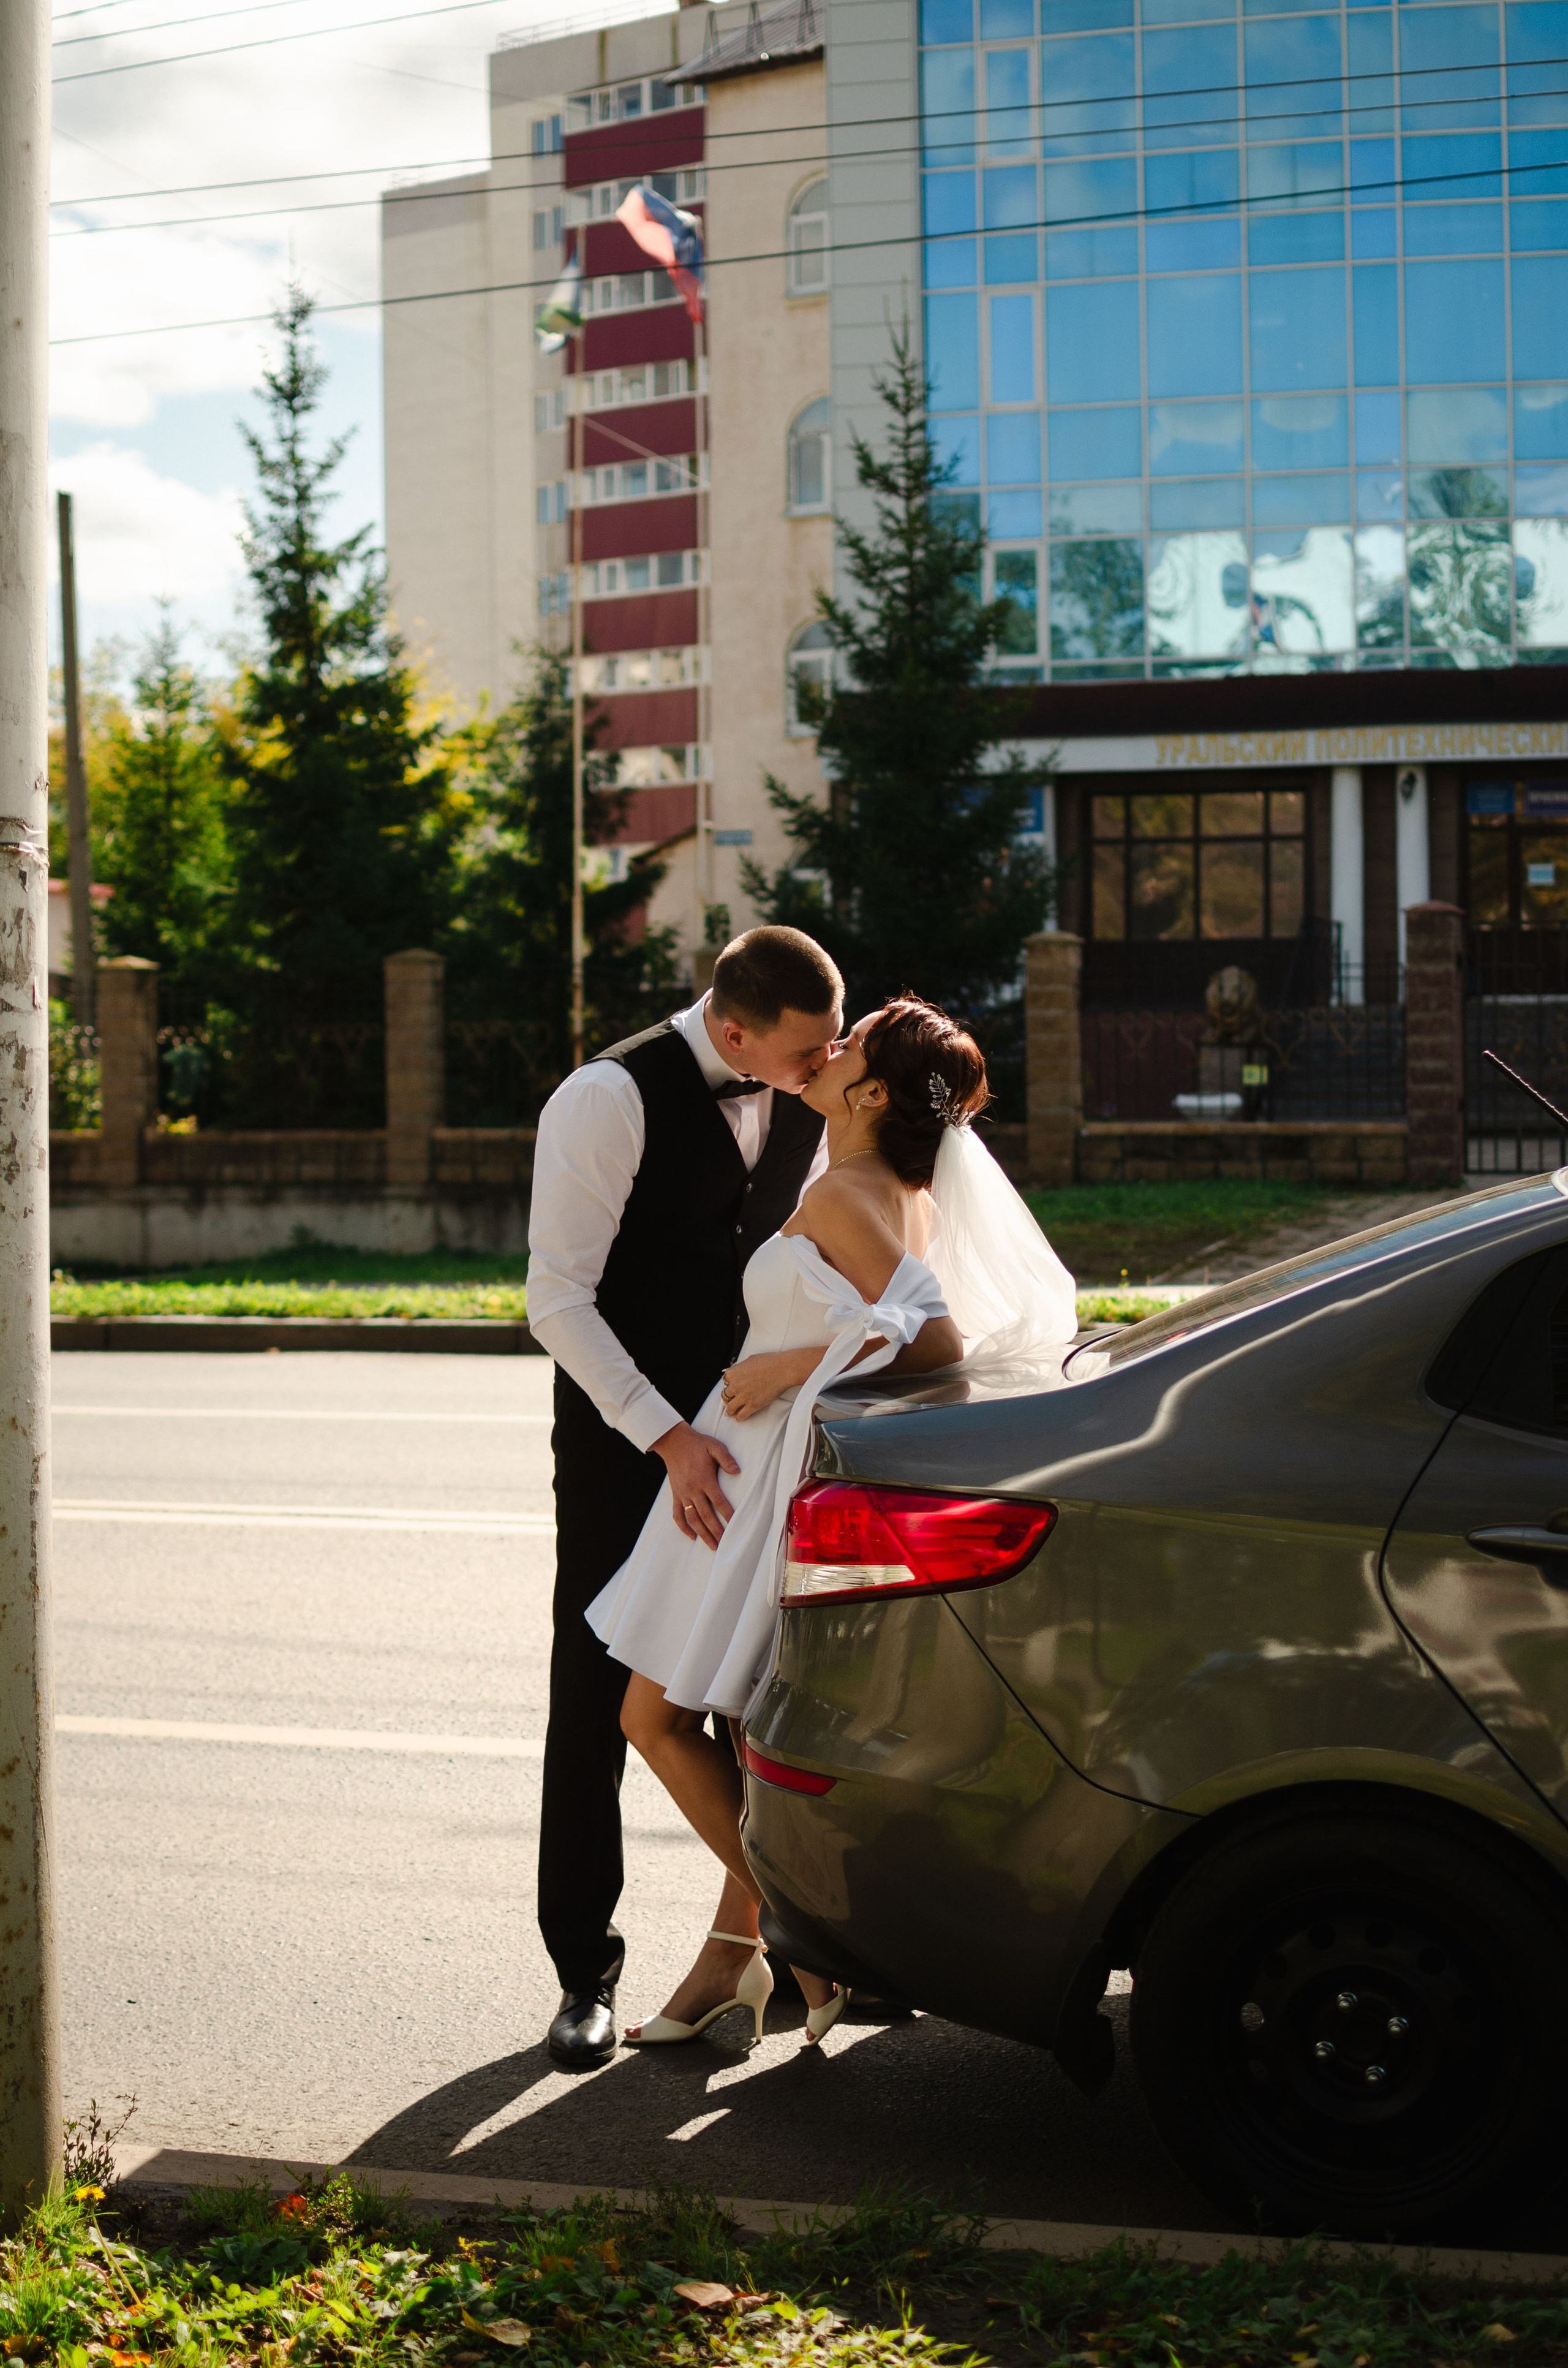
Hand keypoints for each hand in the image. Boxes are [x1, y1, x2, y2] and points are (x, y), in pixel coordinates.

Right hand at [653, 1420, 739, 1548]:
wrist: (674, 1442)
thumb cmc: (697, 1444)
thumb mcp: (714, 1446)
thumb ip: (726, 1458)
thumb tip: (737, 1471)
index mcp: (704, 1479)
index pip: (718, 1501)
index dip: (727, 1514)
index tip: (735, 1525)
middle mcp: (693, 1489)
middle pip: (706, 1515)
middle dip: (716, 1531)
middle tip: (725, 1543)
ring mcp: (683, 1494)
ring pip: (692, 1518)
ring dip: (702, 1533)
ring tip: (712, 1545)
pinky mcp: (675, 1495)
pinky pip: (677, 1515)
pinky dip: (683, 1527)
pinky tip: (692, 1536)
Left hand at [720, 1351, 808, 1420]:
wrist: (783, 1370)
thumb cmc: (770, 1362)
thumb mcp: (750, 1360)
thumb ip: (741, 1368)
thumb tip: (738, 1371)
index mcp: (734, 1373)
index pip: (724, 1382)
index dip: (728, 1385)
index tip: (730, 1387)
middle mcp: (735, 1385)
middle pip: (726, 1395)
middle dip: (728, 1398)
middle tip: (730, 1400)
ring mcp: (743, 1397)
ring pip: (730, 1408)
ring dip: (730, 1410)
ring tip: (731, 1412)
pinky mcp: (752, 1405)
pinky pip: (741, 1415)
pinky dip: (739, 1417)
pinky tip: (739, 1417)